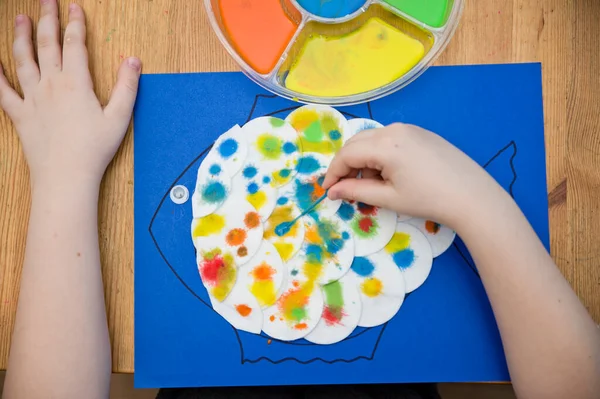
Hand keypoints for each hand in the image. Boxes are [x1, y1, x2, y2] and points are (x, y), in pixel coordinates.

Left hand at [0, 1, 140, 188]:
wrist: (66, 176)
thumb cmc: (94, 150)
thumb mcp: (120, 118)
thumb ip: (127, 87)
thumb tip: (133, 60)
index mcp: (76, 83)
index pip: (75, 44)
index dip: (75, 23)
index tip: (74, 8)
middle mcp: (50, 85)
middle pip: (47, 44)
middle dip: (47, 20)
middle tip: (47, 1)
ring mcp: (32, 98)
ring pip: (23, 59)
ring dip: (21, 36)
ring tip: (20, 18)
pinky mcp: (20, 114)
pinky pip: (2, 90)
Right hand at [322, 123, 506, 227]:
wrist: (472, 196)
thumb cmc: (428, 200)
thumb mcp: (388, 198)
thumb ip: (355, 191)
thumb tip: (332, 191)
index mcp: (384, 144)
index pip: (346, 154)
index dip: (333, 173)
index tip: (328, 192)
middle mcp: (394, 129)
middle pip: (356, 143)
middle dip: (346, 166)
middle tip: (345, 189)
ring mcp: (409, 129)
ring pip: (372, 141)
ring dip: (363, 161)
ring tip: (373, 186)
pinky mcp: (420, 133)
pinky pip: (389, 140)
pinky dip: (380, 156)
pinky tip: (390, 176)